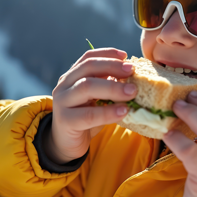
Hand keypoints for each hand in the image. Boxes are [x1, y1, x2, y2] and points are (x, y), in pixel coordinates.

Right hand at [49, 48, 136, 163]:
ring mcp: (62, 102)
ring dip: (112, 88)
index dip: (107, 54)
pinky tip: (123, 111)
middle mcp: (64, 85)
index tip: (126, 55)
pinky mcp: (65, 121)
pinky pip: (88, 115)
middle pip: (87, 68)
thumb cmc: (86, 118)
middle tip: (132, 71)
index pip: (88, 57)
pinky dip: (108, 112)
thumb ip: (109, 86)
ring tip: (132, 92)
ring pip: (86, 87)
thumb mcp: (98, 99)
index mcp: (72, 76)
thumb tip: (134, 77)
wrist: (67, 143)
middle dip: (112, 67)